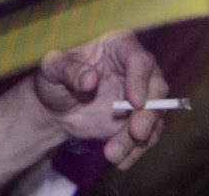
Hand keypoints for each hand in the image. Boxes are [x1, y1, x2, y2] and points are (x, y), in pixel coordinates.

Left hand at [31, 30, 170, 168]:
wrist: (55, 107)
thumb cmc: (53, 78)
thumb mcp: (51, 69)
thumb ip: (68, 69)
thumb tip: (90, 79)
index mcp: (117, 46)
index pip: (138, 58)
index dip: (140, 79)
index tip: (135, 102)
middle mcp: (136, 69)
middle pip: (156, 88)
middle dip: (149, 113)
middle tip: (136, 133)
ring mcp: (141, 96)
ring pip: (154, 116)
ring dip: (139, 138)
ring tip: (113, 153)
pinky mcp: (139, 120)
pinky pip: (148, 136)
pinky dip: (136, 151)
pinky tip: (120, 161)